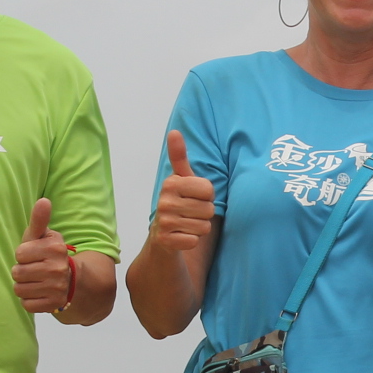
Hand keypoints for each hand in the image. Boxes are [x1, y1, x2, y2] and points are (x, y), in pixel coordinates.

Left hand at [13, 197, 75, 313]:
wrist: (71, 280)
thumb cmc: (48, 255)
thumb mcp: (44, 236)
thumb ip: (39, 219)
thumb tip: (43, 200)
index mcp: (55, 248)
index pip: (19, 254)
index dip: (23, 255)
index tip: (33, 255)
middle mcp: (58, 268)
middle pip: (17, 273)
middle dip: (21, 272)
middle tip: (34, 270)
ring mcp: (57, 288)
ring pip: (19, 290)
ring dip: (24, 287)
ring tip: (35, 282)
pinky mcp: (54, 305)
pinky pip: (26, 304)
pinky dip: (29, 300)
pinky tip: (39, 293)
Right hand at [152, 131, 216, 250]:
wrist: (162, 237)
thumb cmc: (177, 203)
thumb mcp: (181, 179)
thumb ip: (179, 156)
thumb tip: (174, 132)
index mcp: (171, 183)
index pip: (209, 190)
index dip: (207, 196)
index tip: (194, 197)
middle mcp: (165, 201)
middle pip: (208, 209)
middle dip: (204, 214)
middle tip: (190, 213)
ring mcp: (164, 222)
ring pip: (204, 226)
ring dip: (199, 228)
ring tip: (186, 224)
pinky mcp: (165, 241)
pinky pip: (195, 241)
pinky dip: (192, 241)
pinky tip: (181, 236)